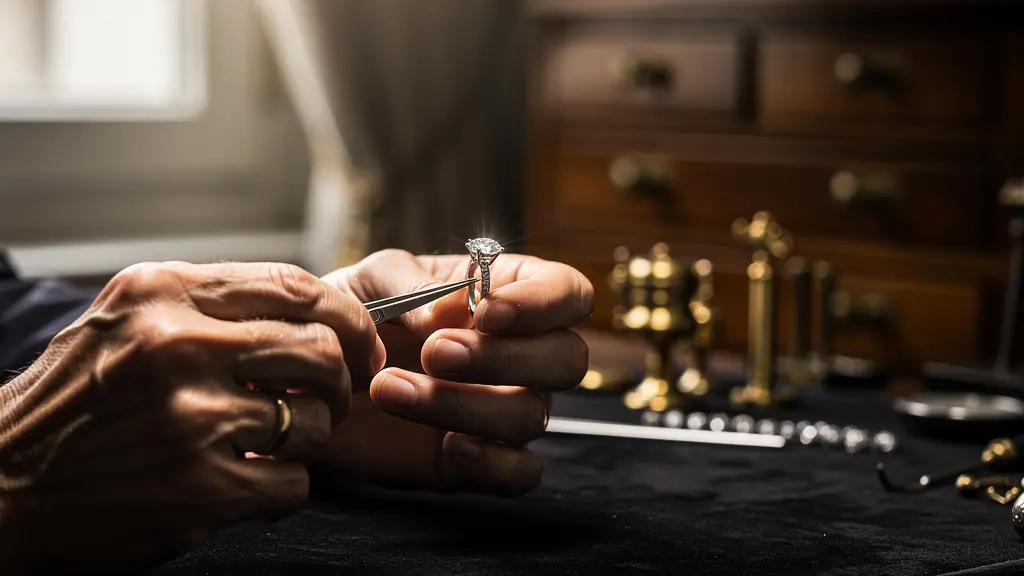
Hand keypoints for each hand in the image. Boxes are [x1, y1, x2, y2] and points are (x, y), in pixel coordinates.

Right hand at [0, 262, 383, 573]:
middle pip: (321, 350)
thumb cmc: (71, 404)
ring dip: (308, 437)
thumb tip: (311, 313)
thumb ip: (208, 307)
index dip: (348, 317)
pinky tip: (247, 482)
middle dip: (342, 379)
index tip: (361, 342)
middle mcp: (178, 347)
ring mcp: (191, 421)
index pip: (297, 286)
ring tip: (270, 442)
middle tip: (330, 398)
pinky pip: (294, 483)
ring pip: (314, 421)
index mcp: (162, 294)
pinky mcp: (201, 490)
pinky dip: (283, 487)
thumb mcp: (124, 323)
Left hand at [319, 249, 592, 495]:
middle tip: (435, 352)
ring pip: (531, 414)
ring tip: (391, 388)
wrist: (312, 377)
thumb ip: (415, 285)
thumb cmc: (353, 315)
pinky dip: (492, 462)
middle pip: (566, 359)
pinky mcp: (481, 459)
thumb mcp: (373, 281)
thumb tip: (452, 311)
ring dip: (464, 403)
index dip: (544, 302)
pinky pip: (520, 472)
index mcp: (508, 295)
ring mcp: (505, 408)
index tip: (488, 312)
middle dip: (505, 357)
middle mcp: (521, 353)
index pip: (567, 292)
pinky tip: (447, 444)